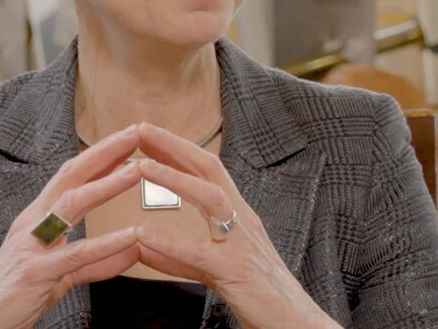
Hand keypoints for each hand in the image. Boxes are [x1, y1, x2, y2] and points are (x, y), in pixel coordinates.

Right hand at [0, 125, 142, 328]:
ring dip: (107, 185)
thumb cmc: (16, 295)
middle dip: (104, 152)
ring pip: (72, 205)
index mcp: (37, 217)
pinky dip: (106, 244)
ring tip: (137, 172)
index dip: (99, 154)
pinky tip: (131, 236)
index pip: (71, 175)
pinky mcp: (36, 273)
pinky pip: (77, 255)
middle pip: (71, 176)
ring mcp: (32, 246)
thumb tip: (132, 249)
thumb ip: (96, 260)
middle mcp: (33, 223)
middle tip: (135, 134)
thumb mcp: (60, 271)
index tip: (127, 138)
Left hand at [132, 123, 338, 328]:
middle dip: (175, 146)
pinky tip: (142, 234)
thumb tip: (142, 244)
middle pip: (209, 169)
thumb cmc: (260, 294)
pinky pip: (199, 254)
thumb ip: (178, 255)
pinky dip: (168, 242)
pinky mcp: (236, 272)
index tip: (149, 134)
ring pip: (209, 198)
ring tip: (141, 166)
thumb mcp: (215, 268)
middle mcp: (242, 220)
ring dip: (174, 178)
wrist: (297, 324)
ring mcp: (241, 243)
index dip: (179, 149)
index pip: (208, 170)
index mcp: (238, 216)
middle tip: (140, 128)